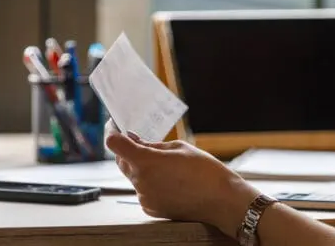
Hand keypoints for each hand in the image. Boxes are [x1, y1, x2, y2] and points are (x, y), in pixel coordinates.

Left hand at [104, 120, 260, 234]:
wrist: (222, 200)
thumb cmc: (204, 170)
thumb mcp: (178, 148)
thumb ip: (151, 145)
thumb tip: (134, 141)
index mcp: (146, 162)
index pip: (114, 144)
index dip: (112, 132)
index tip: (116, 126)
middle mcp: (140, 182)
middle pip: (122, 161)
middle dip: (128, 150)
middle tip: (140, 140)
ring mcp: (145, 198)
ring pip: (134, 176)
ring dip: (142, 167)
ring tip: (166, 164)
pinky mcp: (151, 208)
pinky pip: (143, 190)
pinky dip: (150, 182)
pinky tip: (170, 180)